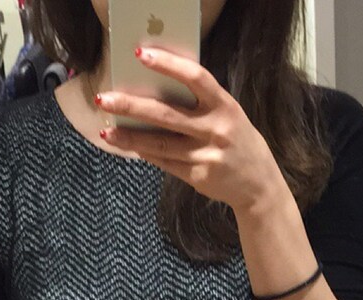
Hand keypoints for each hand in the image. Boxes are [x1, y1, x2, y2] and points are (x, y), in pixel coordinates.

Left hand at [96, 46, 282, 213]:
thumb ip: (198, 102)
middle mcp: (215, 130)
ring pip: (159, 144)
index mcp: (224, 105)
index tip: (140, 54)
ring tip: (106, 130)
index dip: (168, 64)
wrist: (257, 182)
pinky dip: (145, 153)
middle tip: (105, 98)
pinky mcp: (198, 176)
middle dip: (132, 106)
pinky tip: (129, 145)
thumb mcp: (226, 112)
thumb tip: (154, 91)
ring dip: (129, 137)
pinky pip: (165, 163)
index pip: (195, 78)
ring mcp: (206, 156)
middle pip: (166, 115)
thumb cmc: (235, 138)